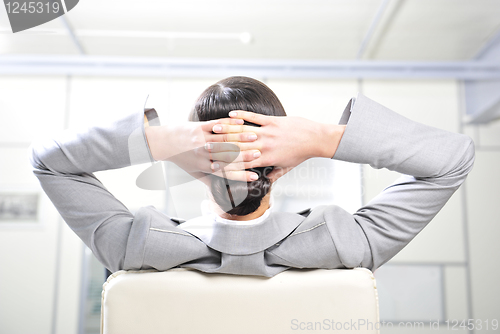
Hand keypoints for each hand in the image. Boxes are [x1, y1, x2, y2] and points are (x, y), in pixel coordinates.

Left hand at [145, 118, 260, 181]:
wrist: (164, 142)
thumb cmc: (182, 159)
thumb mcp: (194, 173)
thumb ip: (209, 180)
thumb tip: (222, 192)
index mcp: (204, 167)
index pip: (226, 173)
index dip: (241, 175)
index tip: (256, 177)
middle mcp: (203, 154)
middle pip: (227, 156)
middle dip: (244, 155)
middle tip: (260, 154)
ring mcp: (201, 140)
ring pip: (224, 139)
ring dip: (241, 137)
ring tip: (255, 137)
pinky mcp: (198, 127)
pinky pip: (216, 125)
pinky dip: (229, 123)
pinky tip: (241, 122)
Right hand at [211, 111, 345, 181]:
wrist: (315, 139)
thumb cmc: (301, 154)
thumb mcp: (287, 167)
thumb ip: (274, 173)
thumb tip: (264, 179)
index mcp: (267, 159)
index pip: (242, 162)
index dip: (227, 163)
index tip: (213, 163)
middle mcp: (264, 146)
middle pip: (238, 147)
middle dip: (221, 146)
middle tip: (206, 144)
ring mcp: (268, 132)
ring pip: (243, 131)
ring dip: (227, 129)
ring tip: (214, 128)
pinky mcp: (272, 121)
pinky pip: (254, 117)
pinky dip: (242, 115)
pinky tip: (231, 114)